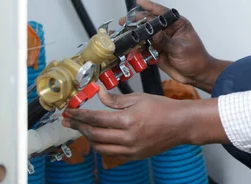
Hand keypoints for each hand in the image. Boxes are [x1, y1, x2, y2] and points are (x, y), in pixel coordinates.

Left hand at [62, 87, 225, 160]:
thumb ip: (115, 99)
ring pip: (100, 147)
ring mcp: (130, 150)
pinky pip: (110, 154)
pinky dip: (100, 146)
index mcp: (128, 120)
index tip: (70, 111)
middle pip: (94, 134)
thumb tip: (98, 93)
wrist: (181, 125)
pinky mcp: (133, 156)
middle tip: (69, 120)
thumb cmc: (163, 108)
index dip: (80, 115)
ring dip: (88, 138)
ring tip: (81, 129)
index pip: (96, 119)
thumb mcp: (139, 98)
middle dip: (79, 127)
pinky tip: (97, 138)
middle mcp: (127, 138)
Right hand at [122, 0, 230, 92]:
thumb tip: (153, 33)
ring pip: (145, 35)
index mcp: (178, 24)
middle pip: (150, 22)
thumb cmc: (195, 59)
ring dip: (134, 35)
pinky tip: (129, 47)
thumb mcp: (180, 48)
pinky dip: (137, 48)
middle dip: (137, 21)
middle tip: (124, 21)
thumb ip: (165, 41)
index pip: (162, 12)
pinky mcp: (157, 51)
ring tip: (123, 33)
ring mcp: (161, 41)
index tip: (139, 1)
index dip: (150, 6)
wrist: (196, 75)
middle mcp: (168, 30)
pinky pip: (144, 48)